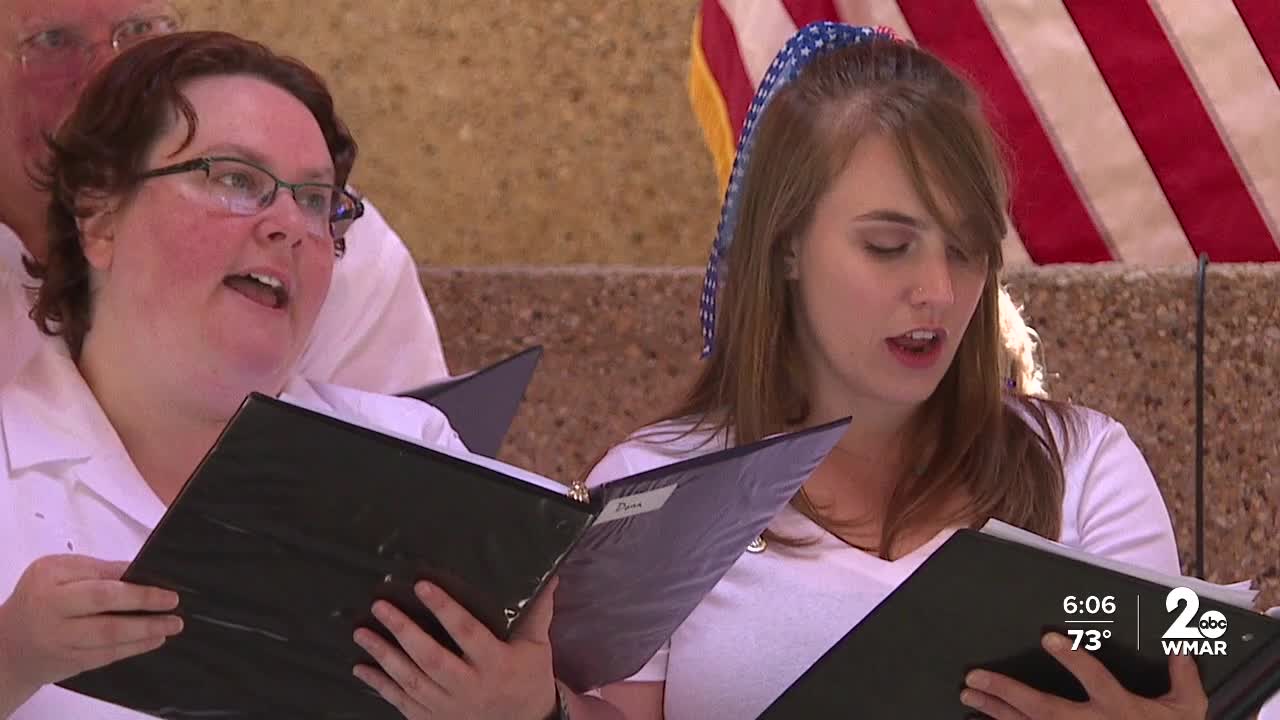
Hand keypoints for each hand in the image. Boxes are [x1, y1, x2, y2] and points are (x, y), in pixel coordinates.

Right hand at [0, 555, 182, 697]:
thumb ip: (95, 569)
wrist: (9, 644)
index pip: (99, 582)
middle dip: (144, 606)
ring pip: (108, 637)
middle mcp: (52, 610)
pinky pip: (106, 656)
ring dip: (145, 631)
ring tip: (172, 625)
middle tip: (174, 604)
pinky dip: (133, 648)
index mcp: (49, 580)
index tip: (164, 588)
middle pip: (104, 609)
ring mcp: (60, 640)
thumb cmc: (40, 598)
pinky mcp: (69, 662)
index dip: (134, 588)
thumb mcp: (57, 571)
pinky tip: (153, 640)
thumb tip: (137, 570)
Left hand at [353, 577, 558, 719]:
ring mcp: (448, 706)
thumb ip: (537, 611)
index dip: (444, 609)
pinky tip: (360, 668)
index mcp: (495, 663)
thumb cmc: (529, 679)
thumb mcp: (537, 647)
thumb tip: (548, 575)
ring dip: (383, 656)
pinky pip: (401, 702)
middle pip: (431, 658)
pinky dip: (379, 686)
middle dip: (403, 631)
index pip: (466, 632)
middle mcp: (469, 686)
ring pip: (411, 680)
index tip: (422, 586)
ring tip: (362, 632)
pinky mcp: (432, 719)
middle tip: (380, 606)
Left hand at [960, 632, 1207, 718]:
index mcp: (1120, 710)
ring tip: (969, 694)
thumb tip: (1182, 648)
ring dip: (996, 710)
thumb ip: (1183, 679)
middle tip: (976, 675)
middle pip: (1044, 708)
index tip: (1048, 639)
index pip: (1095, 680)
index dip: (1073, 659)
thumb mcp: (1186, 711)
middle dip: (1008, 690)